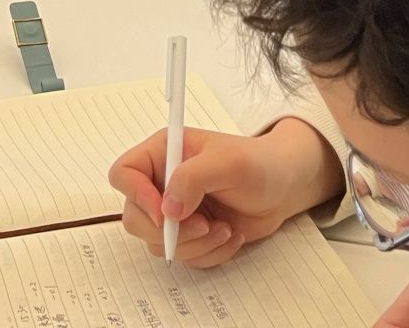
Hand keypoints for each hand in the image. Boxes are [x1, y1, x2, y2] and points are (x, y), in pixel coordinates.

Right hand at [110, 120, 343, 269]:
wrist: (284, 188)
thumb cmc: (258, 164)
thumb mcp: (228, 162)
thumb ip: (192, 178)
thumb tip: (167, 209)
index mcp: (164, 153)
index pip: (124, 172)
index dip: (136, 195)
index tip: (163, 213)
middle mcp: (163, 182)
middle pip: (135, 217)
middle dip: (170, 231)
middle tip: (203, 226)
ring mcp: (175, 211)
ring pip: (159, 243)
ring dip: (194, 244)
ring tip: (224, 229)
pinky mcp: (190, 234)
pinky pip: (184, 256)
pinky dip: (208, 254)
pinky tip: (230, 235)